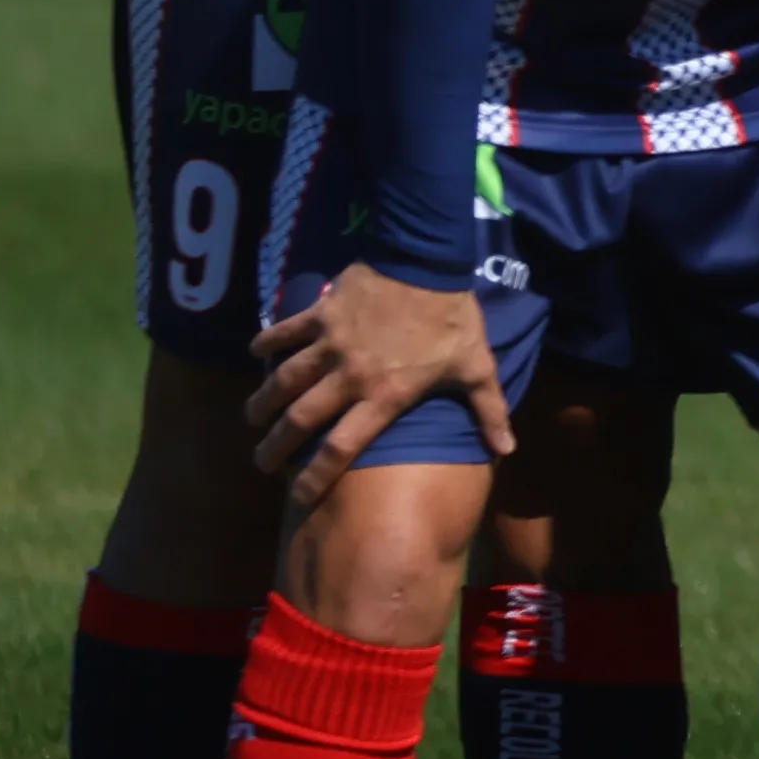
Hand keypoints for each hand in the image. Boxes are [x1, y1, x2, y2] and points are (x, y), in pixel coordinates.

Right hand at [248, 264, 512, 495]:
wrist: (427, 260)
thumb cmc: (453, 319)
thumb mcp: (477, 367)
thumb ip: (489, 411)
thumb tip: (507, 450)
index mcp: (384, 395)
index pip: (342, 448)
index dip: (316, 477)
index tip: (299, 498)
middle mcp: (349, 376)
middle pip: (299, 421)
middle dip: (274, 447)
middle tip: (260, 463)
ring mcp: (330, 345)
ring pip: (284, 381)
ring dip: (262, 402)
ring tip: (251, 418)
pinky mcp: (319, 315)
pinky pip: (284, 332)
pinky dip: (267, 343)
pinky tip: (255, 353)